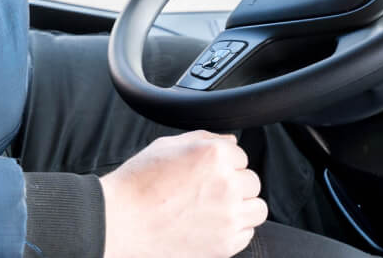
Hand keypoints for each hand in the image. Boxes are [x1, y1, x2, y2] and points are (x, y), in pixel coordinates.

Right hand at [100, 131, 265, 257]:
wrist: (124, 220)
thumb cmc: (140, 181)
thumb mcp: (166, 145)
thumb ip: (203, 138)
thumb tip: (230, 141)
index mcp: (213, 155)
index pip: (240, 154)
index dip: (222, 159)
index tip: (207, 168)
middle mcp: (226, 184)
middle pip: (252, 180)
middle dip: (234, 181)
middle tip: (210, 186)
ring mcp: (229, 217)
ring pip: (257, 207)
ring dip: (242, 204)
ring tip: (217, 205)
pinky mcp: (226, 244)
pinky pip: (248, 232)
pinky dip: (236, 227)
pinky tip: (212, 222)